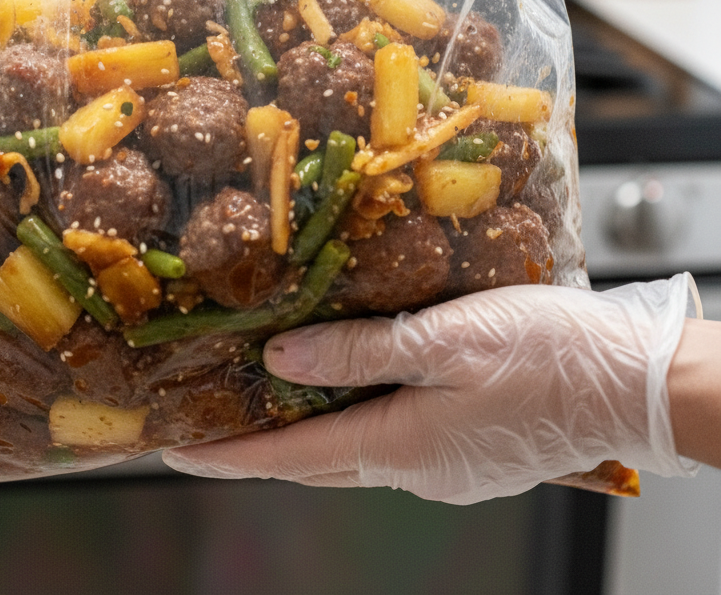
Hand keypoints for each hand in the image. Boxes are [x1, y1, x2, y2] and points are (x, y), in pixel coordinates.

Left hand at [161, 276, 698, 504]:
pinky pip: (388, 440)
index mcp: (402, 445)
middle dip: (255, 447)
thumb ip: (359, 350)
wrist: (635, 385)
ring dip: (301, 432)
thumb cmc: (549, 355)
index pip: (291, 456)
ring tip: (259, 404)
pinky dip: (349, 419)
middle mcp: (417, 468)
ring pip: (352, 449)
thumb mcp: (446, 339)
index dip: (227, 453)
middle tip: (204, 428)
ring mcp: (445, 466)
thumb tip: (282, 359)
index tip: (173, 448)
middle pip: (315, 459)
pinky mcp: (468, 451)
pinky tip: (343, 390)